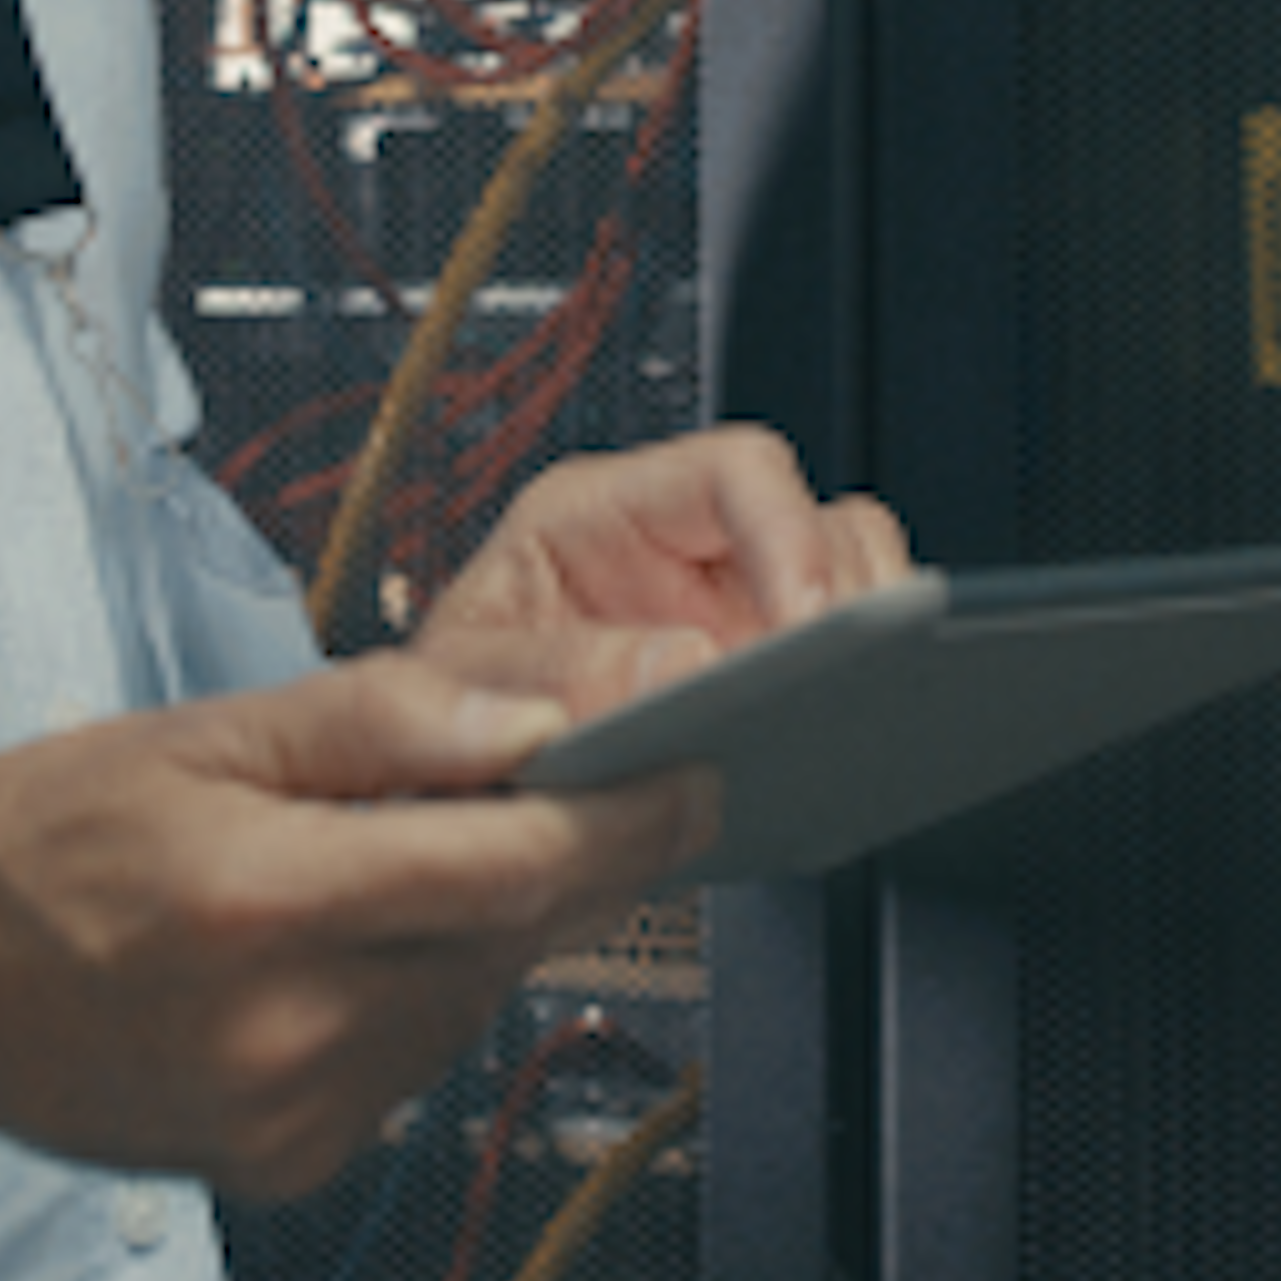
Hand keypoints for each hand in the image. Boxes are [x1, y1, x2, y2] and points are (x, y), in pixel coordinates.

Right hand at [0, 651, 709, 1198]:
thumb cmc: (54, 827)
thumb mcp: (215, 726)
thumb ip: (390, 718)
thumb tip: (540, 717)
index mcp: (264, 903)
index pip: (509, 867)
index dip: (626, 817)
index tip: (697, 763)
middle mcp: (283, 1031)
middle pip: (508, 935)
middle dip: (571, 852)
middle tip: (598, 773)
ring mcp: (287, 1113)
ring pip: (472, 995)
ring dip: (489, 918)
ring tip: (423, 843)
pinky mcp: (286, 1160)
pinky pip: (414, 1058)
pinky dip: (422, 985)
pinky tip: (362, 931)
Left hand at [415, 427, 915, 719]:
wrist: (425, 809)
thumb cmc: (427, 726)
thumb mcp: (457, 695)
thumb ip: (551, 677)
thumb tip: (680, 667)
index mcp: (596, 515)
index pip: (735, 470)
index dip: (790, 537)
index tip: (805, 630)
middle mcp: (674, 551)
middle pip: (816, 523)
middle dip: (843, 602)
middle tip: (835, 690)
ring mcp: (722, 618)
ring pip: (845, 589)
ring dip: (856, 654)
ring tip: (839, 725)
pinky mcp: (749, 688)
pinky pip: (833, 674)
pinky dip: (849, 711)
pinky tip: (833, 761)